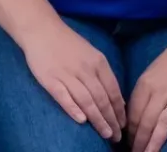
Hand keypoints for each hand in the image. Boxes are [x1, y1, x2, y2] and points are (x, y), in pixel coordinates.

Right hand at [21, 20, 125, 138]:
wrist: (42, 30)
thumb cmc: (69, 44)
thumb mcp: (92, 54)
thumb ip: (104, 76)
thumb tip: (118, 101)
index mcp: (98, 62)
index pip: (113, 91)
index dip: (119, 111)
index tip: (123, 125)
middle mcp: (85, 69)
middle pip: (102, 99)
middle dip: (111, 120)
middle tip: (117, 136)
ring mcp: (67, 74)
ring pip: (87, 101)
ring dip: (98, 120)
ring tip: (105, 134)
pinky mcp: (50, 79)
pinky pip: (64, 97)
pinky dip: (74, 109)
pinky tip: (82, 121)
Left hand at [127, 38, 166, 151]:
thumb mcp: (149, 75)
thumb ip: (141, 95)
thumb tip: (130, 119)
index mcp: (146, 85)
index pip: (134, 114)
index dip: (130, 133)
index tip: (128, 145)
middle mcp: (161, 91)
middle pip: (147, 121)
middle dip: (140, 142)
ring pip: (165, 121)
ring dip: (156, 141)